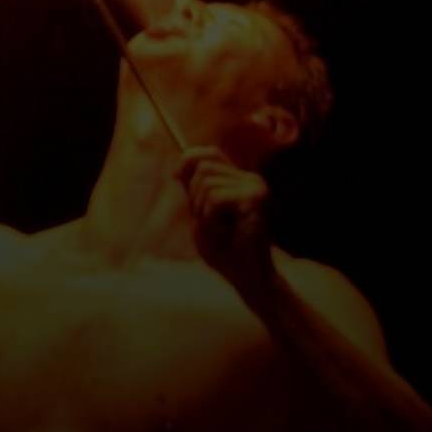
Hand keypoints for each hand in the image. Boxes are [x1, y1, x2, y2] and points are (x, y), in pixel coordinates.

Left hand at [176, 147, 274, 299]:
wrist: (249, 278)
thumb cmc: (225, 251)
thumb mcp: (202, 215)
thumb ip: (194, 190)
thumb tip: (178, 165)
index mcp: (241, 180)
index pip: (211, 153)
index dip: (188, 160)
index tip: (175, 176)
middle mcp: (252, 179)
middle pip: (203, 167)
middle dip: (195, 198)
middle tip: (209, 223)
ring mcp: (256, 188)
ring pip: (206, 183)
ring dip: (203, 212)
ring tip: (220, 231)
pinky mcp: (254, 200)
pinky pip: (214, 199)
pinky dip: (211, 220)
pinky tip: (226, 234)